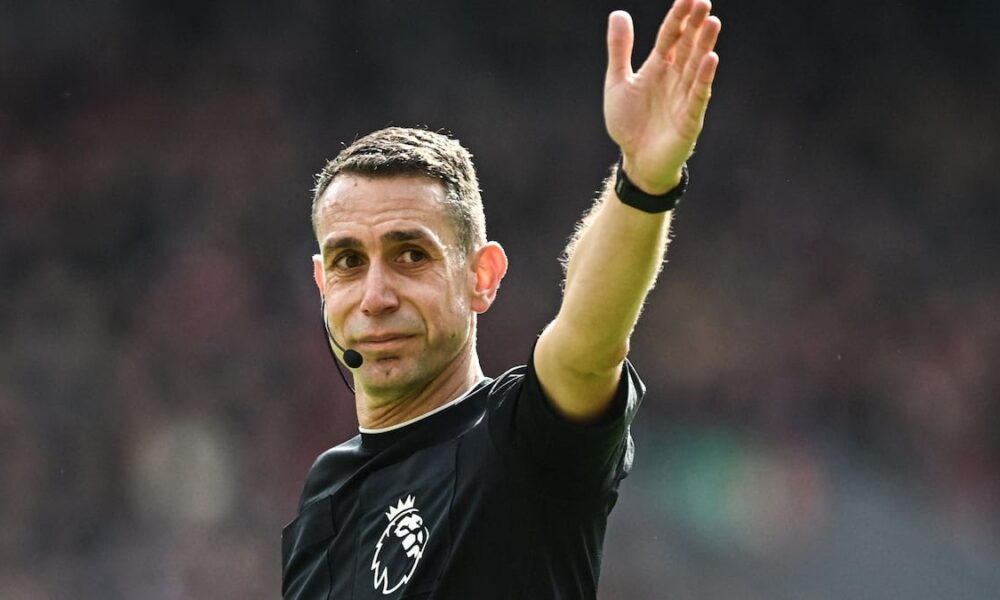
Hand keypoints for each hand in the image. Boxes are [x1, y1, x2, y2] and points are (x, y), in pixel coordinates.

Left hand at [604, 0, 720, 193]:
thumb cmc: (629, 124)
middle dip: (695, 25)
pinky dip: (704, 77)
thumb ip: (619, 50)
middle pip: (687, 46)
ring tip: (712, 22)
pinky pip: (698, 94)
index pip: (670, 36)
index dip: (678, 17)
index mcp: (659, 67)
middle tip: (703, 2)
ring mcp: (685, 96)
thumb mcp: (617, 82)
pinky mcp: (690, 117)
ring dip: (704, 45)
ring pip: (696, 66)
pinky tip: (710, 59)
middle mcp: (675, 78)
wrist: (636, 161)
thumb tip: (618, 13)